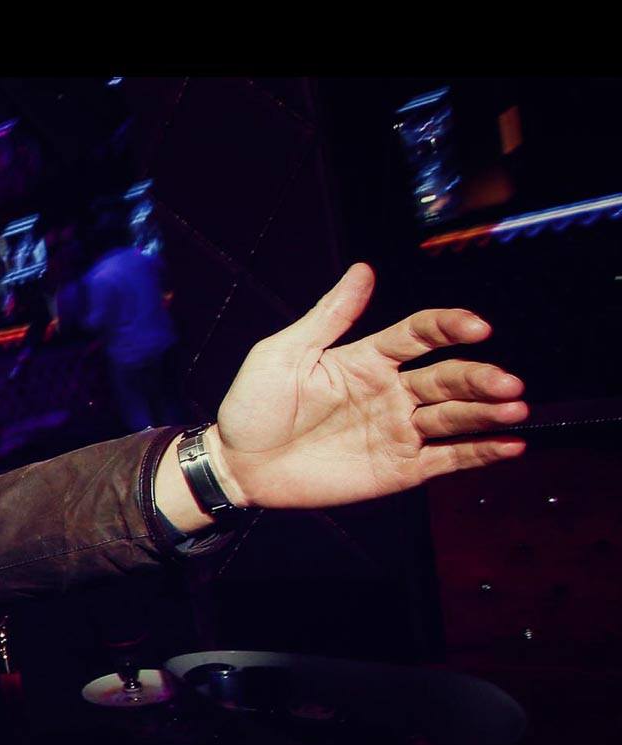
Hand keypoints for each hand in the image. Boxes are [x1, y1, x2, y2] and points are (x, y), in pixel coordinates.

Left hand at [209, 263, 526, 510]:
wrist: (237, 464)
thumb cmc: (253, 405)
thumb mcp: (283, 354)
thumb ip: (328, 316)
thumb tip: (363, 270)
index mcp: (367, 359)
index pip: (419, 335)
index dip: (448, 327)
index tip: (474, 326)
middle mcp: (391, 391)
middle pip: (447, 377)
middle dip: (478, 378)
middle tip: (506, 382)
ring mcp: (397, 430)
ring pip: (453, 417)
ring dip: (486, 412)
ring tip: (513, 407)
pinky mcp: (398, 468)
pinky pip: (446, 459)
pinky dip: (479, 452)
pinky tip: (510, 445)